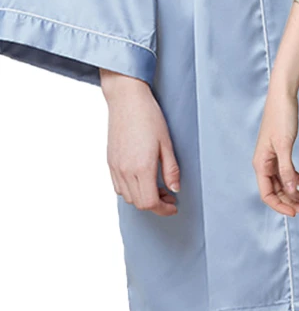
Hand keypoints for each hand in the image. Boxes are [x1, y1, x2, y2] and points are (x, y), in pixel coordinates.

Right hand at [101, 70, 179, 216]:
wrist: (127, 101)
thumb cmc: (150, 117)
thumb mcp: (167, 142)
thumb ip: (171, 169)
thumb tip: (175, 189)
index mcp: (142, 167)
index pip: (150, 202)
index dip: (163, 209)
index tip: (174, 206)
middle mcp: (125, 171)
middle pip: (138, 203)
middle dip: (156, 204)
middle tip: (170, 195)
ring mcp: (115, 168)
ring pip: (127, 197)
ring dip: (143, 198)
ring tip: (159, 187)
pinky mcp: (110, 162)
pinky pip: (118, 186)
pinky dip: (131, 190)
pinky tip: (143, 180)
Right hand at [252, 84, 298, 215]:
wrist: (283, 96)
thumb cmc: (281, 117)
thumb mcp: (285, 145)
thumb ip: (287, 169)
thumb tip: (290, 191)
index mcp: (261, 164)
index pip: (268, 194)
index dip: (281, 205)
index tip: (295, 213)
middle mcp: (265, 164)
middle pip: (278, 190)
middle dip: (292, 201)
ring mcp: (273, 158)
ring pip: (284, 182)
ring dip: (296, 191)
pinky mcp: (281, 151)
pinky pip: (288, 171)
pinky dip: (297, 178)